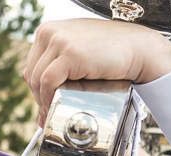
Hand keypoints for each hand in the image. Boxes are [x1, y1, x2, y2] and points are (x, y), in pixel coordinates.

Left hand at [24, 19, 170, 125]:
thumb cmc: (111, 55)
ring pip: (37, 79)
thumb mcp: (77, 55)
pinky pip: (48, 81)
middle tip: (51, 111)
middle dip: (39, 96)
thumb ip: (58, 68)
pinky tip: (58, 105)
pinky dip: (49, 98)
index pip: (31, 66)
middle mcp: (49, 31)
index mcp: (48, 30)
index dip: (36, 89)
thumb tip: (41, 97)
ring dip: (44, 100)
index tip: (47, 103)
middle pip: (31, 74)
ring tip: (56, 111)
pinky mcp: (69, 53)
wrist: (139, 49)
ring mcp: (58, 40)